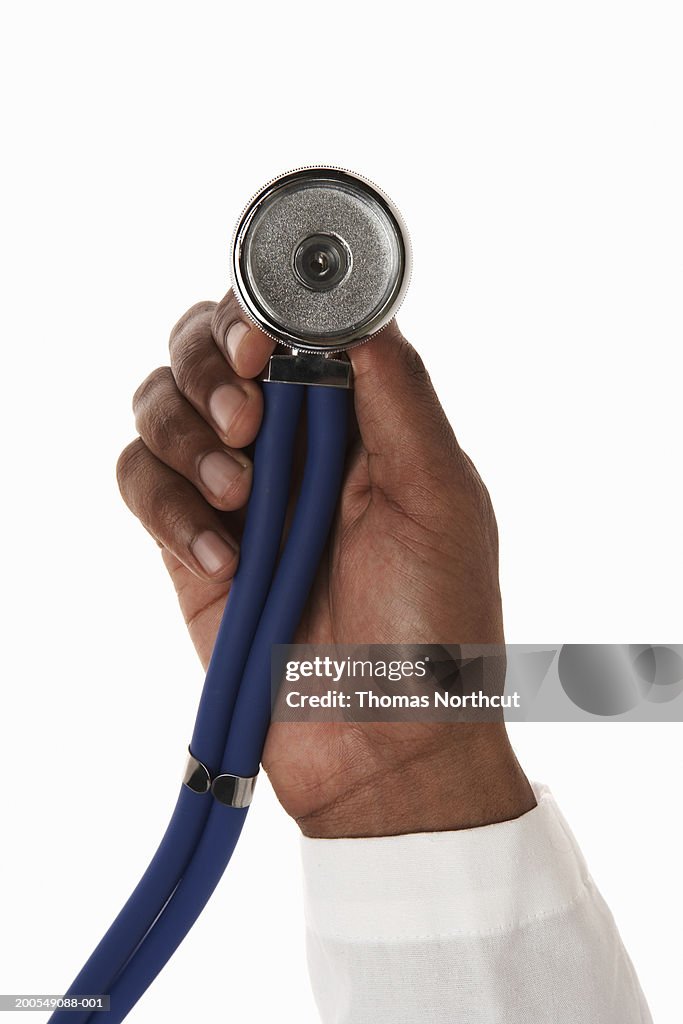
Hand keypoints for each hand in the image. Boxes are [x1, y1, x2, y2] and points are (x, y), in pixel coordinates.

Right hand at [117, 293, 535, 836]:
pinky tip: (223, 561)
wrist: (387, 745)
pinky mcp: (188, 547)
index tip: (259, 345)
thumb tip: (360, 311)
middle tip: (244, 419)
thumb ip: (399, 396)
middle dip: (209, 366)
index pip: (286, 328)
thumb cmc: (436, 625)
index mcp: (356, 421)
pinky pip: (141, 485)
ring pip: (159, 407)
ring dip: (186, 437)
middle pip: (206, 350)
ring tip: (239, 495)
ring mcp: (234, 495)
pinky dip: (167, 509)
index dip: (258, 316)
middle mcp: (290, 446)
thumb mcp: (439, 497)